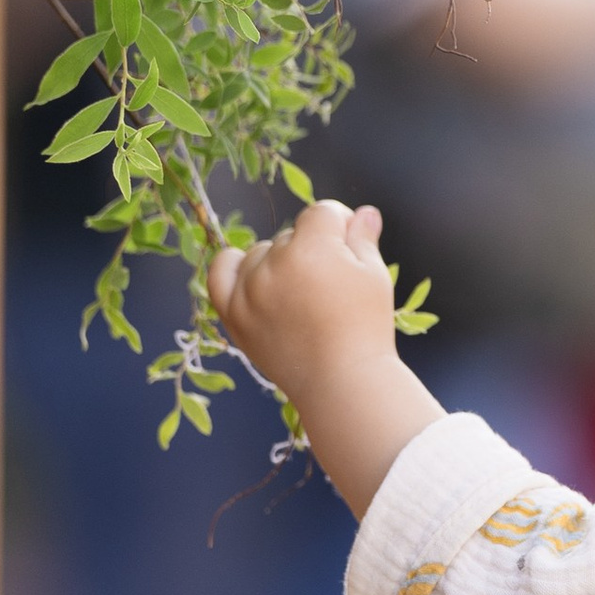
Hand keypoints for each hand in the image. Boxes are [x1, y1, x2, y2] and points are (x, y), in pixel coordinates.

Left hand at [206, 199, 442, 516]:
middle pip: (291, 236)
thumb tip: (363, 211)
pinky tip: (251, 274)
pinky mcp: (234, 315)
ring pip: (259, 253)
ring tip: (301, 296)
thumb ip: (363, 238)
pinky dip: (232, 267)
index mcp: (312, 248)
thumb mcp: (374, 276)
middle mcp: (274, 264)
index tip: (351, 246)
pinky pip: (220, 274)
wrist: (342, 383)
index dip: (340, 225)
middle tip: (330, 286)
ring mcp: (249, 290)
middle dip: (313, 250)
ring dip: (278, 264)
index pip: (321, 213)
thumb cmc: (365, 327)